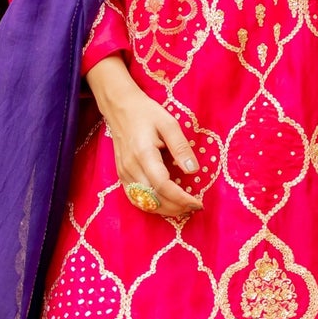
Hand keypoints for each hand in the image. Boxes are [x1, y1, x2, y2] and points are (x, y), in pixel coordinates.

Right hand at [85, 55, 202, 219]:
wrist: (120, 108)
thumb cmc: (146, 113)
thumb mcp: (169, 124)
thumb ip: (181, 147)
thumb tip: (193, 170)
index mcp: (143, 154)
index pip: (163, 186)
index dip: (181, 199)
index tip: (197, 203)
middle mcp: (130, 167)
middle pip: (154, 199)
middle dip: (176, 208)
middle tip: (194, 207)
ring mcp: (124, 173)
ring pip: (144, 202)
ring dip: (165, 210)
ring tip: (183, 208)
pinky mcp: (121, 176)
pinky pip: (136, 198)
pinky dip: (152, 205)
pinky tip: (166, 204)